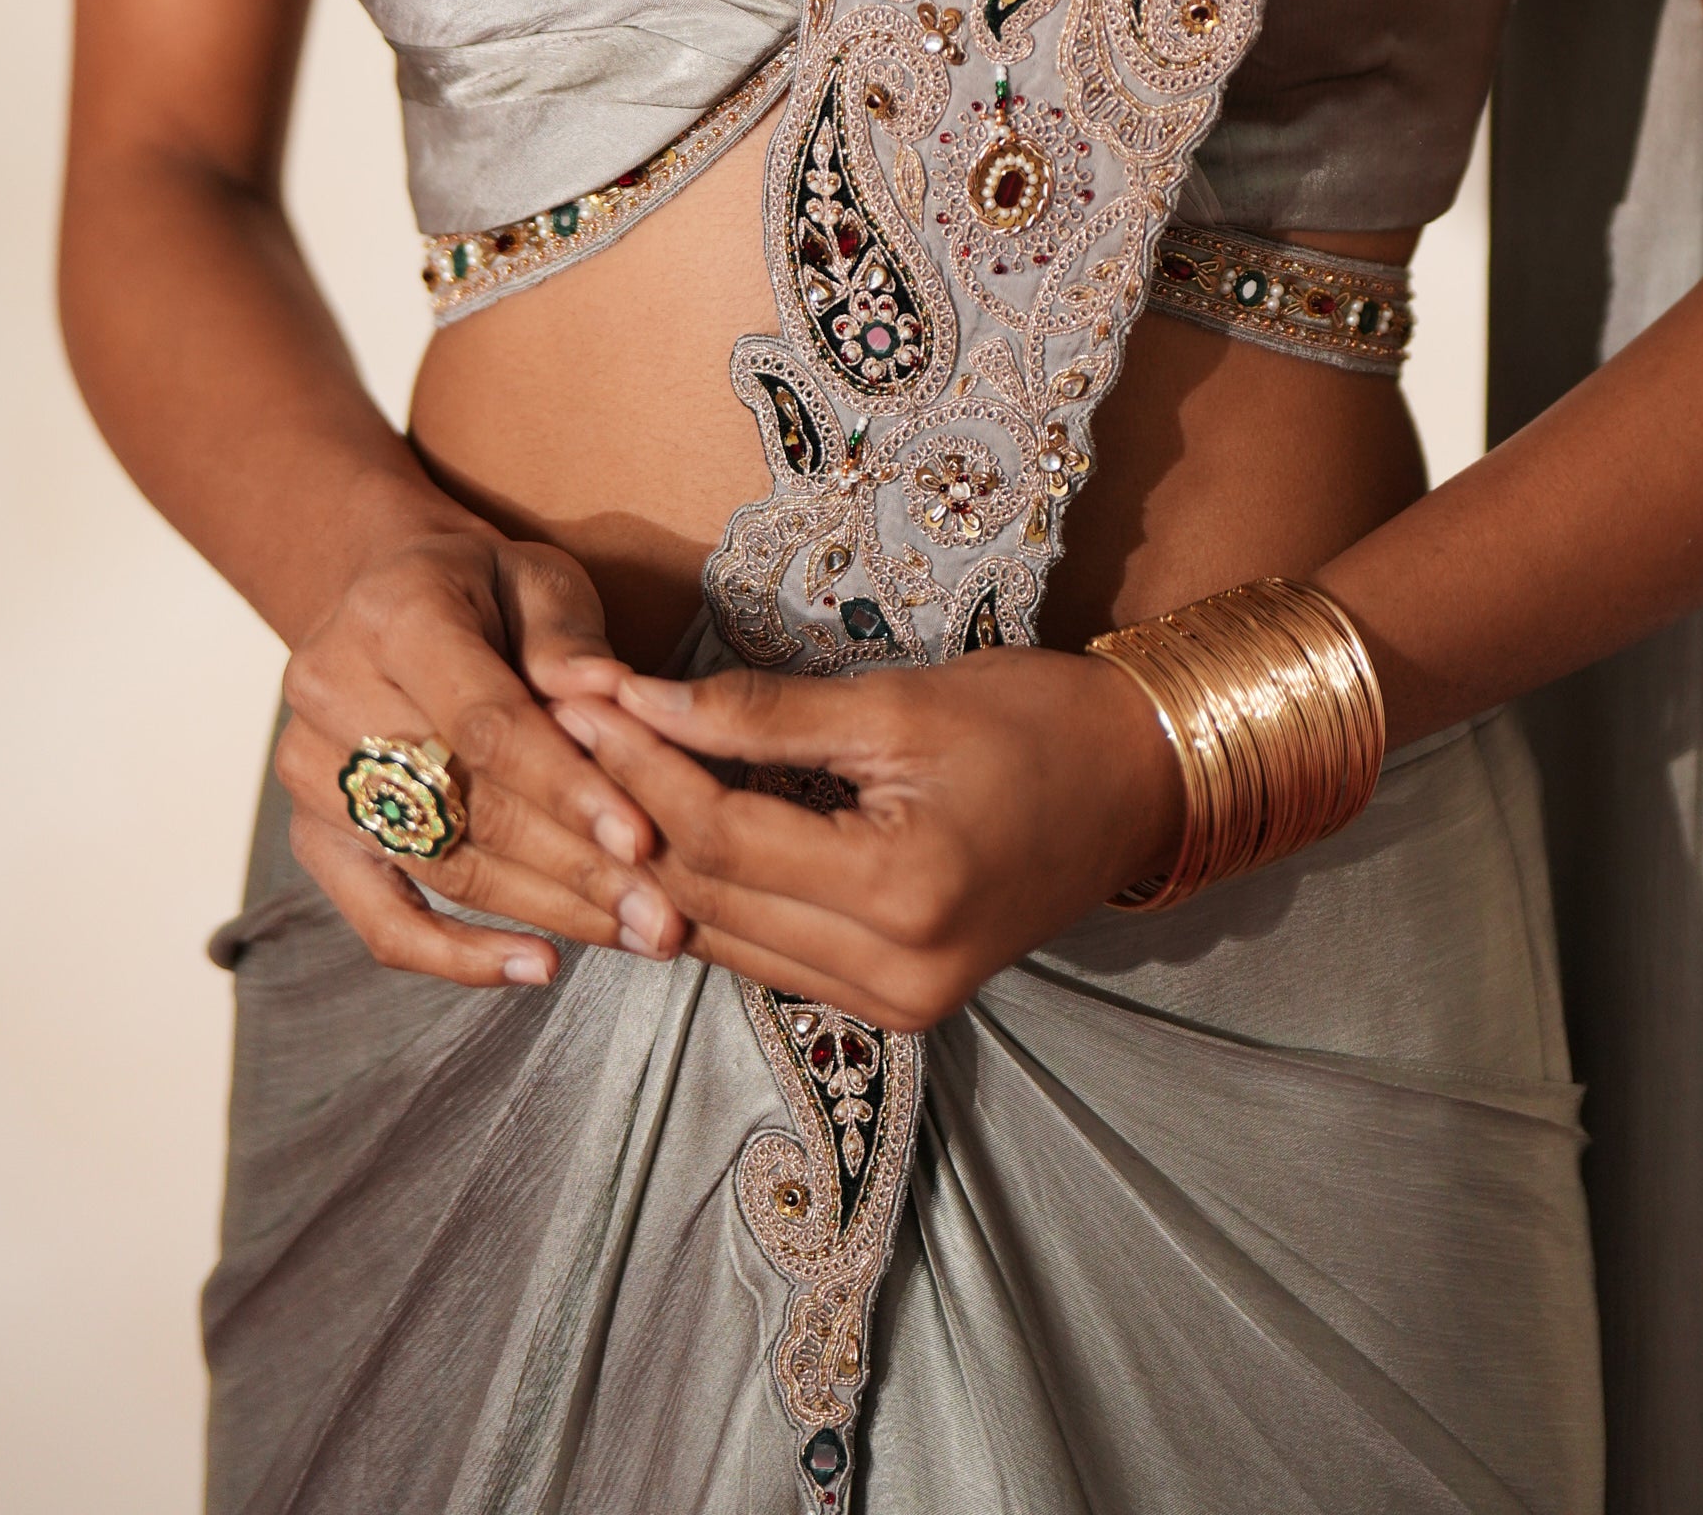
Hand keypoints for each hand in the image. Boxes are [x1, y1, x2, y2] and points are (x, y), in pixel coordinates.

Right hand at [277, 522, 689, 986]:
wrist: (388, 592)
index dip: (567, 786)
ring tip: (636, 936)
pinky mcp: (311, 834)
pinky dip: (458, 956)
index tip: (642, 840)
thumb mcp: (535, 576)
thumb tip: (610, 693)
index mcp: (391, 616)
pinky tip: (538, 967)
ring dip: (545, 914)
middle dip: (577, 869)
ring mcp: (310, 773)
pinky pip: (381, 920)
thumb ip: (568, 636)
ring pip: (440, 868)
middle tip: (664, 918)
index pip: (486, 722)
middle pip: (466, 808)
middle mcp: (329, 694)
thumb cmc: (484, 586)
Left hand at [552, 648, 1183, 1030]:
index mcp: (902, 895)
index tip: (580, 696)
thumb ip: (762, 714)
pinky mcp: (894, 1005)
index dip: (640, 766)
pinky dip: (713, 896)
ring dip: (654, 862)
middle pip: (710, 900)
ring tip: (591, 778)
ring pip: (726, 939)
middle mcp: (894, 977)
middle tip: (560, 731)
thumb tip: (637, 697)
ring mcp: (894, 1006)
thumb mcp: (898, 703)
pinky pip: (769, 952)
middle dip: (626, 812)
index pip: (722, 837)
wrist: (1141, 784)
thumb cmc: (1035, 721)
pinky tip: (666, 834)